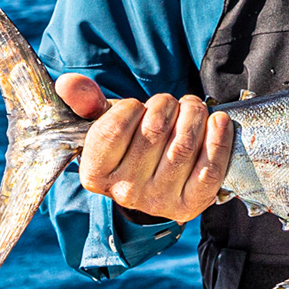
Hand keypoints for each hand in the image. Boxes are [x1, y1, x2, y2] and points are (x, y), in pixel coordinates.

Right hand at [57, 73, 233, 222]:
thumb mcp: (103, 122)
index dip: (131, 108)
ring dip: (194, 115)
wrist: (155, 177)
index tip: (138, 106)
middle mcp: (125, 192)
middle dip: (167, 105)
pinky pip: (210, 170)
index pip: (111, 131)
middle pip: (153, 132)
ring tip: (193, 109)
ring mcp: (159, 201)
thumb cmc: (130, 142)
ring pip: (184, 145)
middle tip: (172, 104)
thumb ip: (85, 101)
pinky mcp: (191, 205)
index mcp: (96, 174)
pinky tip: (218, 121)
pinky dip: (218, 139)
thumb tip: (69, 83)